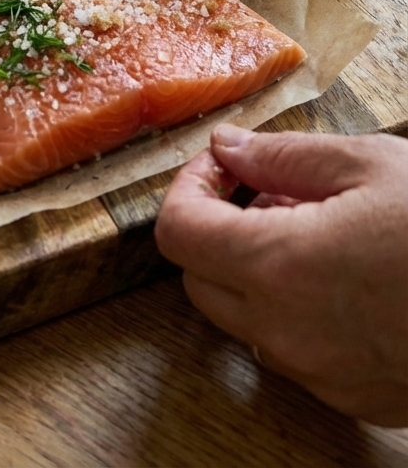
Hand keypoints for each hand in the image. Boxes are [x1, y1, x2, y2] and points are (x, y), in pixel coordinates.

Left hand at [155, 125, 407, 426]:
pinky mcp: (352, 396)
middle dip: (217, 227)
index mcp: (278, 266)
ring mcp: (319, 373)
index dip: (188, 187)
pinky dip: (295, 309)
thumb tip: (227, 148)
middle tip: (269, 190)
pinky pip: (292, 350)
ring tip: (318, 226)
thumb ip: (281, 157)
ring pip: (244, 320)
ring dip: (255, 269)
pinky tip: (346, 273)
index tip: (220, 164)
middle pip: (200, 280)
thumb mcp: (367, 165)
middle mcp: (286, 332)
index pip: (179, 232)